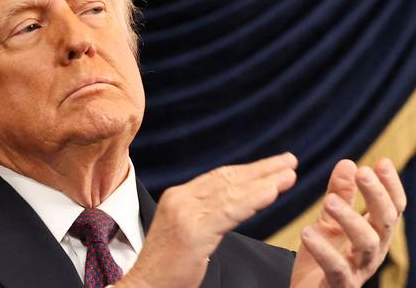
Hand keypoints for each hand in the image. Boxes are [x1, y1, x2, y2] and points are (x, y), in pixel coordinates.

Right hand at [116, 153, 297, 287]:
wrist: (146, 285)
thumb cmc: (168, 265)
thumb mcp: (186, 230)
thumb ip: (206, 214)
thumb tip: (233, 204)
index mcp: (178, 196)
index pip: (219, 176)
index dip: (249, 169)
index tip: (274, 165)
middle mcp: (180, 199)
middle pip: (228, 179)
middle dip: (262, 169)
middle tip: (289, 161)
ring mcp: (185, 214)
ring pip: (232, 193)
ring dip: (265, 182)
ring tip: (289, 175)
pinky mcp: (193, 232)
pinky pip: (229, 212)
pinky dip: (254, 200)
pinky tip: (272, 194)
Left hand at [291, 158, 406, 287]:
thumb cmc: (321, 259)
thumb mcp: (328, 222)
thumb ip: (339, 196)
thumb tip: (349, 163)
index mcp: (373, 235)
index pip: (391, 208)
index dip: (390, 186)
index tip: (381, 162)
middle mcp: (372, 252)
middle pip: (384, 222)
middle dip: (376, 196)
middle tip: (363, 173)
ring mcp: (358, 271)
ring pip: (366, 243)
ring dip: (351, 218)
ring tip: (329, 200)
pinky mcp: (339, 286)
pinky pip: (337, 268)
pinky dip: (323, 249)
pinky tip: (308, 231)